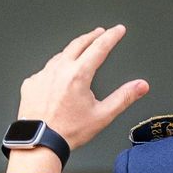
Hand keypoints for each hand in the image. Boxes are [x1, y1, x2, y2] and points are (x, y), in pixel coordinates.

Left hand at [15, 25, 149, 149]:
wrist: (39, 143)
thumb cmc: (68, 131)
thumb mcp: (103, 115)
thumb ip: (124, 97)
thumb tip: (141, 86)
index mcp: (78, 75)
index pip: (99, 47)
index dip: (112, 36)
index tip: (118, 30)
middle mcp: (59, 70)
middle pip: (78, 44)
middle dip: (92, 36)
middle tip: (100, 32)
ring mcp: (42, 75)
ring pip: (60, 55)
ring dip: (73, 50)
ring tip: (80, 51)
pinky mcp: (31, 83)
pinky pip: (46, 70)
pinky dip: (56, 68)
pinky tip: (59, 75)